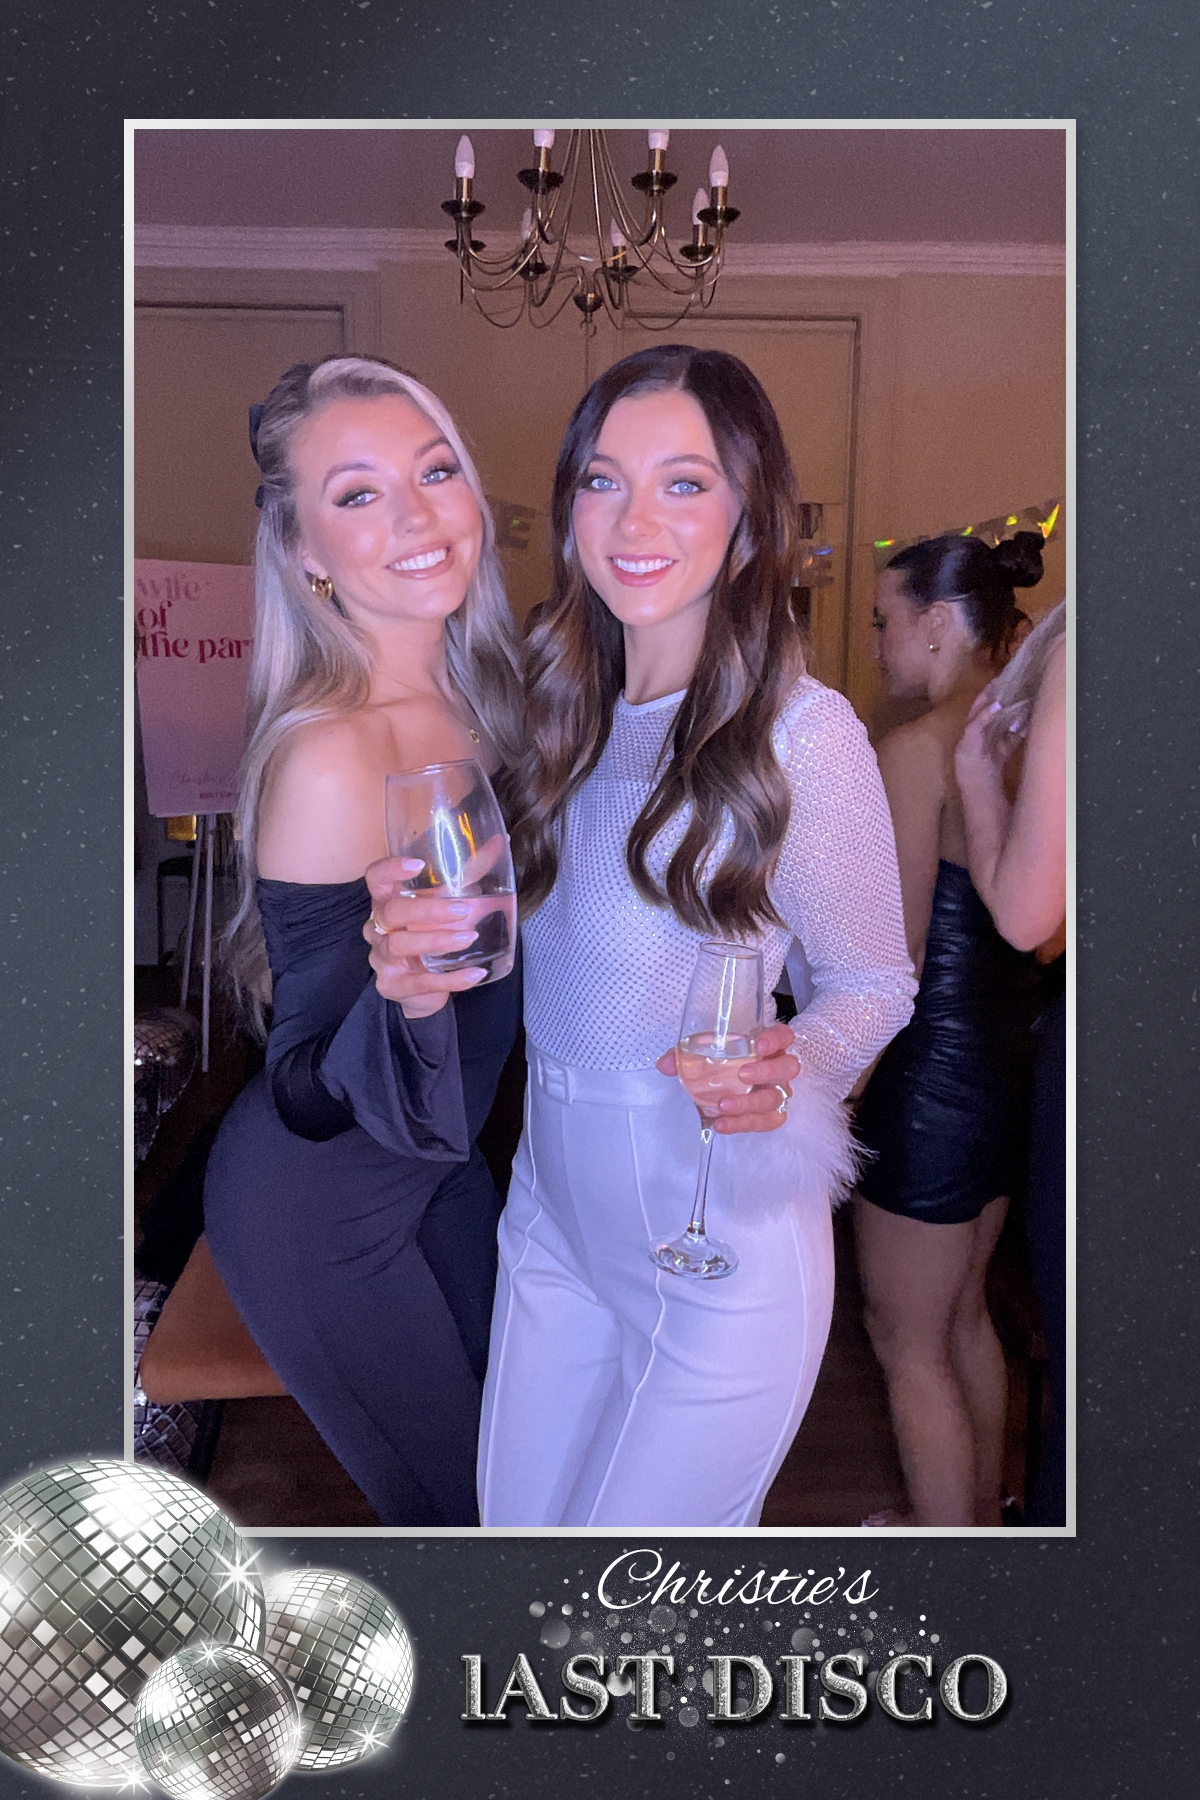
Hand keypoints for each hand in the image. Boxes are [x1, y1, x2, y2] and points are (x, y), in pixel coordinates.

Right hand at [363, 856, 489, 1018]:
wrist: (424, 988)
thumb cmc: (431, 934)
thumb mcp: (447, 903)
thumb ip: (470, 874)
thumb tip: (499, 843)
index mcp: (387, 900)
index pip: (375, 877)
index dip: (390, 869)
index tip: (418, 865)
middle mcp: (377, 927)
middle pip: (391, 911)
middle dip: (427, 909)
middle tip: (463, 909)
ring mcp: (382, 958)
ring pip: (400, 945)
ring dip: (436, 940)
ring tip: (470, 936)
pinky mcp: (393, 986)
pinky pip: (419, 983)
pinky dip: (450, 979)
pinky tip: (475, 973)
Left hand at [656, 1020, 800, 1133]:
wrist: (730, 1083)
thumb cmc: (724, 1060)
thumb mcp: (705, 1052)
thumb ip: (685, 1055)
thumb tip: (665, 1065)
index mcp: (767, 1045)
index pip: (784, 1035)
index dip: (775, 1039)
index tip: (758, 1045)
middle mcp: (778, 1067)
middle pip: (788, 1068)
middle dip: (767, 1072)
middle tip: (742, 1075)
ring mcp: (778, 1092)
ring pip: (777, 1099)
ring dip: (750, 1104)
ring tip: (723, 1106)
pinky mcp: (772, 1115)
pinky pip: (767, 1122)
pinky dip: (744, 1124)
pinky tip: (723, 1124)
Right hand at [954, 682, 1005, 787]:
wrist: (979, 792)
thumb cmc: (990, 770)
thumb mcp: (1004, 749)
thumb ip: (1014, 735)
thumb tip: (1027, 719)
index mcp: (980, 730)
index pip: (986, 707)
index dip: (994, 693)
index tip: (1006, 679)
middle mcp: (972, 731)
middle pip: (980, 705)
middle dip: (990, 691)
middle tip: (1002, 676)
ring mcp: (968, 737)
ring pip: (976, 712)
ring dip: (986, 698)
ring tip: (996, 684)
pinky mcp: (967, 744)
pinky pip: (975, 726)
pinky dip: (985, 715)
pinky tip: (995, 706)